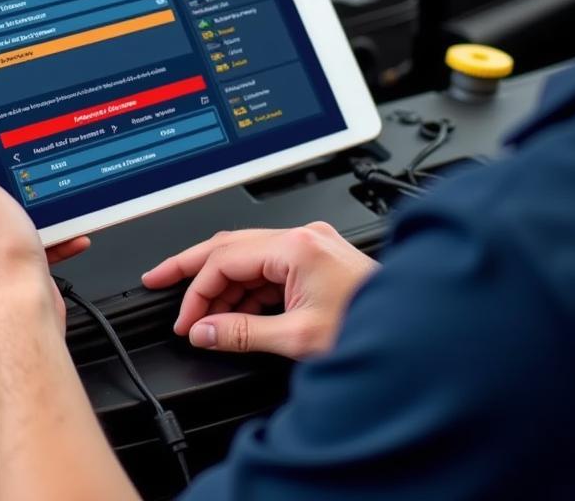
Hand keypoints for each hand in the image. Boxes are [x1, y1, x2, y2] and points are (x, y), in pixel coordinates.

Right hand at [142, 223, 377, 359]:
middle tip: (158, 279)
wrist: (415, 334)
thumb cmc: (370, 329)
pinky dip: (247, 289)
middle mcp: (303, 237)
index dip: (196, 290)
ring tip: (202, 317)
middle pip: (231, 245)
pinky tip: (235, 313)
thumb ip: (242, 333)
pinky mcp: (317, 258)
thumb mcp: (298, 337)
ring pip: (249, 256)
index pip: (226, 258)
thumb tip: (202, 330)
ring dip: (223, 285)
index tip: (183, 319)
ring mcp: (311, 245)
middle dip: (192, 266)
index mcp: (296, 246)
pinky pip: (269, 267)